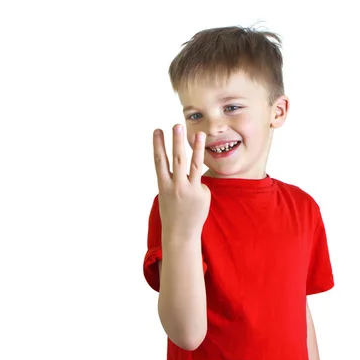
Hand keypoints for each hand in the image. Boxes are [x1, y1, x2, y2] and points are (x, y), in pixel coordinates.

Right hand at [153, 124, 210, 241]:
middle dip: (177, 141)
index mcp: (163, 185)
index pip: (160, 161)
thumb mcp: (166, 194)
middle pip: (177, 159)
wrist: (180, 233)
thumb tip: (186, 168)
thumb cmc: (172, 212)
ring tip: (200, 133)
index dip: (158, 145)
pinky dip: (199, 189)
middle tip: (177, 125)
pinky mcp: (202, 194)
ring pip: (195, 165)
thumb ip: (173, 179)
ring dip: (197, 148)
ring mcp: (190, 190)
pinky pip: (202, 184)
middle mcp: (176, 186)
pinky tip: (195, 202)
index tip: (157, 130)